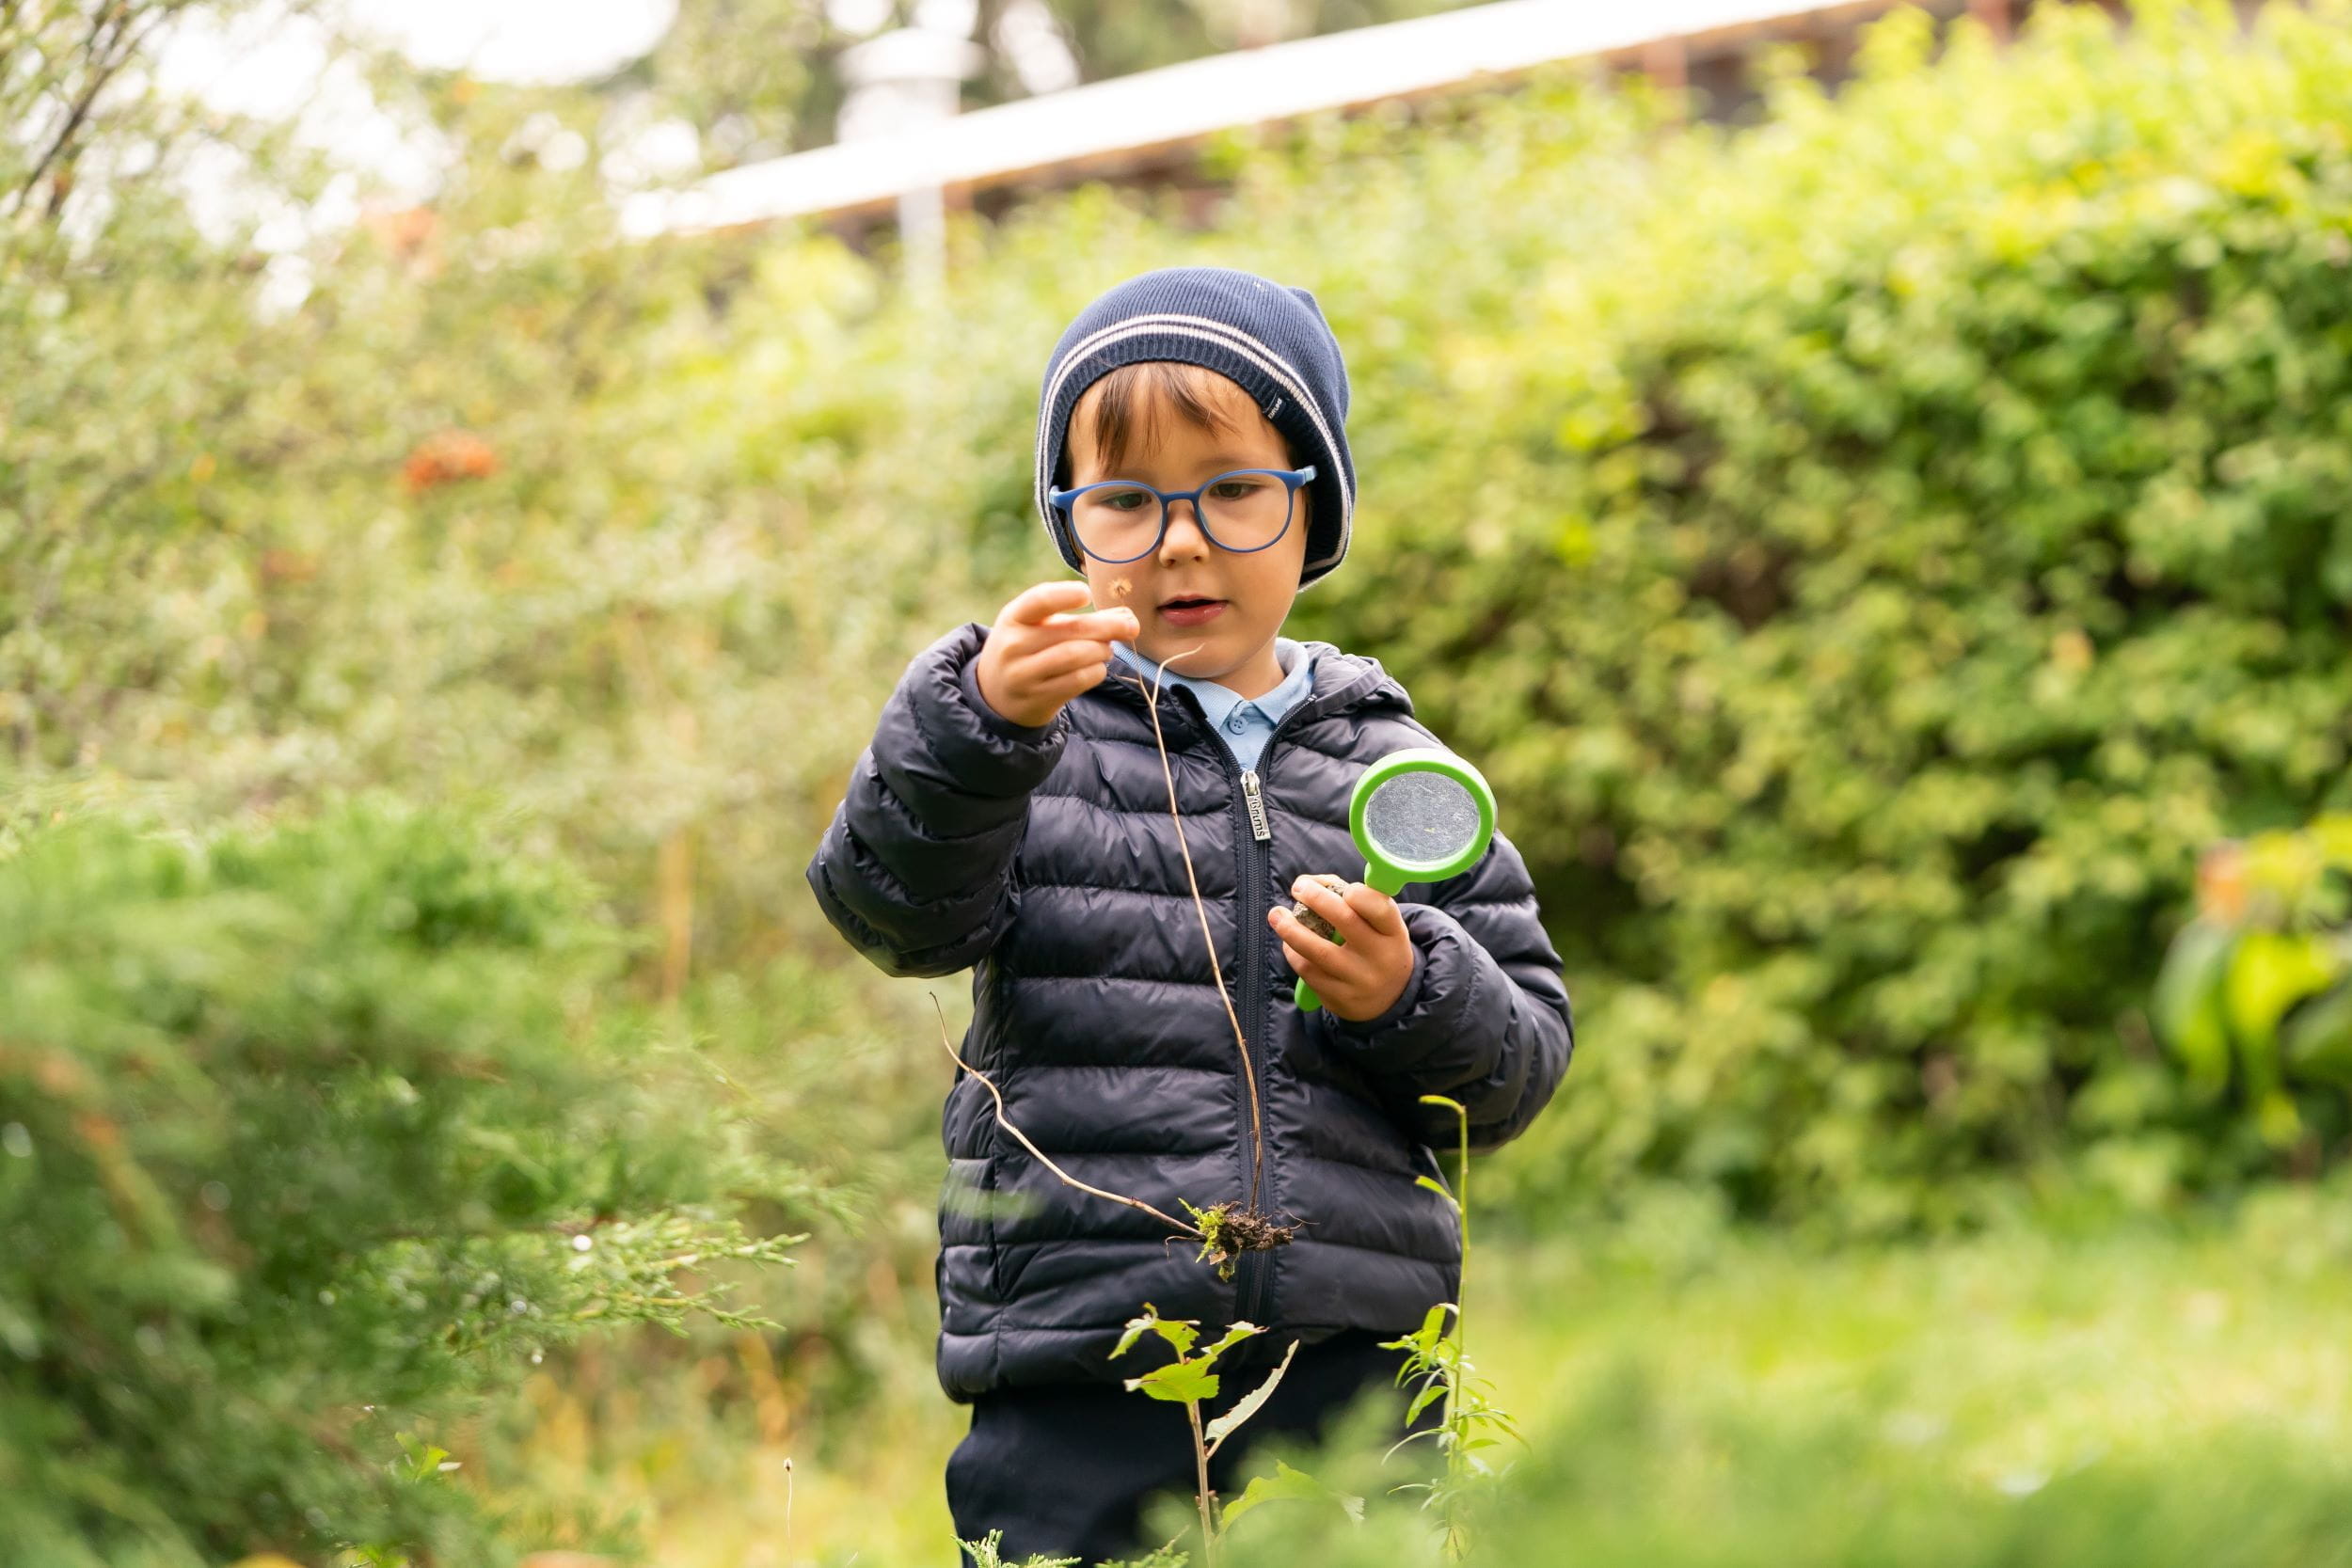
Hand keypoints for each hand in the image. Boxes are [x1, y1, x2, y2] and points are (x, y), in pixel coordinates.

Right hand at [973, 581, 1141, 728]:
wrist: (997, 693)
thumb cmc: (1028, 649)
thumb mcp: (1039, 627)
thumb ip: (1078, 618)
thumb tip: (1126, 616)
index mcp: (1013, 617)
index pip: (1039, 600)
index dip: (1065, 594)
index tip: (1087, 594)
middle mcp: (1014, 645)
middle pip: (1070, 630)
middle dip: (1108, 627)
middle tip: (1131, 626)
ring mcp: (1024, 674)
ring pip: (1077, 656)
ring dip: (1102, 650)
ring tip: (1107, 649)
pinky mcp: (1038, 698)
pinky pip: (1078, 680)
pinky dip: (1097, 671)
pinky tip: (1097, 667)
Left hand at [1269, 875, 1415, 1022]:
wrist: (1389, 997)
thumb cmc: (1377, 946)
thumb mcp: (1380, 924)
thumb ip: (1353, 898)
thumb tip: (1310, 883)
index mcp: (1393, 933)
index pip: (1379, 907)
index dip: (1358, 893)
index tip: (1342, 887)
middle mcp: (1380, 958)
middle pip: (1345, 921)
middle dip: (1316, 898)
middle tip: (1298, 887)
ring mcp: (1358, 980)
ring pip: (1318, 950)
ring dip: (1290, 929)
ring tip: (1276, 914)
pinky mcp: (1338, 998)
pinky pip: (1308, 972)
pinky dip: (1293, 953)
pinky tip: (1289, 944)